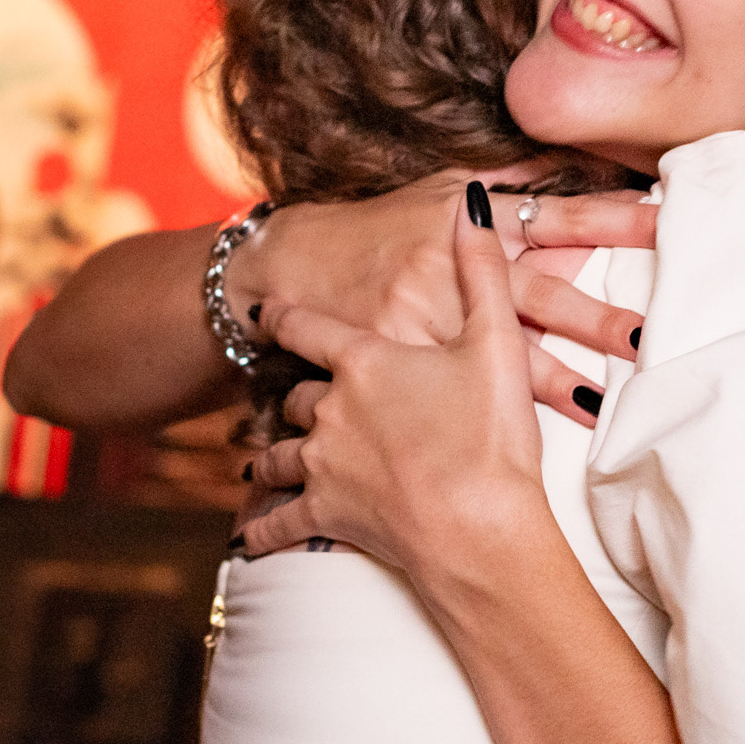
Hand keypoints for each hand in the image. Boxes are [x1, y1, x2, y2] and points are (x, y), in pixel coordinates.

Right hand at [225, 171, 654, 423]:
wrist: (287, 265)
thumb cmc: (378, 228)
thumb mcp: (439, 190)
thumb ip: (507, 186)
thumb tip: (574, 165)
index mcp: (477, 216)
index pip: (562, 212)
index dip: (615, 216)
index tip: (665, 221)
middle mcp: (457, 262)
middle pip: (541, 291)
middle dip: (596, 317)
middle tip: (647, 340)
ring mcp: (428, 313)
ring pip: (501, 351)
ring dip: (553, 379)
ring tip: (598, 403)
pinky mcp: (399, 355)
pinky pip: (451, 386)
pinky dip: (486, 413)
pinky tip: (512, 441)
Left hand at [242, 188, 546, 571]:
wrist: (479, 530)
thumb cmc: (490, 437)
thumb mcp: (497, 343)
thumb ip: (482, 271)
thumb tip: (471, 205)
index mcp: (366, 361)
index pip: (308, 328)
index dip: (284, 316)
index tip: (263, 310)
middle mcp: (331, 408)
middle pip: (296, 394)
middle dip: (295, 393)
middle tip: (286, 394)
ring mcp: (323, 464)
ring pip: (278, 453)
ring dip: (272, 454)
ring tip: (259, 458)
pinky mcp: (324, 514)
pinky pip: (276, 521)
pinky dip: (261, 528)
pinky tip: (248, 538)